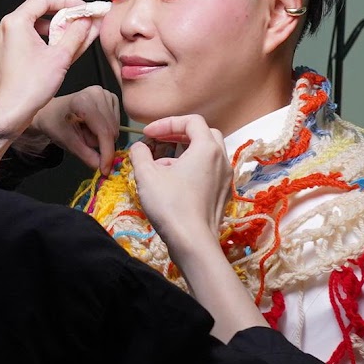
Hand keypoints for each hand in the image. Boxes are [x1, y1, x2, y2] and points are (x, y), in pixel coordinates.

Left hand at [0, 0, 100, 135]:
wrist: (10, 113)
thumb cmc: (29, 88)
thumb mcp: (61, 57)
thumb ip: (77, 34)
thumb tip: (86, 21)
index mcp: (15, 23)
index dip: (67, 1)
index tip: (82, 9)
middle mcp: (4, 28)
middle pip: (37, 11)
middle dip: (62, 16)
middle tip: (80, 22)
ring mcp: (1, 41)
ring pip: (31, 26)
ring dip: (53, 29)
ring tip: (71, 38)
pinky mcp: (2, 53)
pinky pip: (25, 38)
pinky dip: (41, 40)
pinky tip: (56, 50)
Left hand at [29, 86, 120, 173]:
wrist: (53, 111)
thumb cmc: (56, 124)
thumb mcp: (68, 142)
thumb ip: (86, 155)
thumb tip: (101, 167)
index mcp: (84, 101)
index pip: (103, 131)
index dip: (106, 153)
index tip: (106, 169)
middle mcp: (98, 93)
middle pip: (111, 131)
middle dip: (99, 143)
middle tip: (82, 139)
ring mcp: (106, 93)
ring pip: (115, 128)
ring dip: (102, 137)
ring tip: (85, 130)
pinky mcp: (111, 97)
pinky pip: (116, 122)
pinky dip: (105, 129)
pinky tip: (92, 125)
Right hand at [128, 114, 231, 253]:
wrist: (193, 242)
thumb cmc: (170, 205)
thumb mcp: (146, 175)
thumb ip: (140, 154)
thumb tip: (138, 147)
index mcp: (207, 148)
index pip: (191, 121)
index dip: (167, 123)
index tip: (148, 134)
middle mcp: (222, 159)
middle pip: (203, 134)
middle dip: (179, 134)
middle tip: (159, 141)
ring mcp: (225, 178)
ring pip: (206, 154)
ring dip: (184, 153)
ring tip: (161, 165)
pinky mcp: (222, 195)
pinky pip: (208, 172)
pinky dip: (192, 169)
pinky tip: (173, 184)